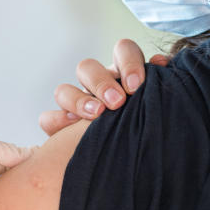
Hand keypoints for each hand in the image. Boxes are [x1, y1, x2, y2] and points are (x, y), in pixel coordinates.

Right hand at [39, 38, 169, 135]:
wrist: (134, 159)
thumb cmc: (146, 124)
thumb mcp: (155, 103)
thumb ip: (159, 84)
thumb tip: (161, 62)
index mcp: (122, 73)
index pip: (122, 50)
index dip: (128, 62)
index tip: (136, 85)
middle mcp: (97, 84)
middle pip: (87, 67)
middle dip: (101, 83)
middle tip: (117, 102)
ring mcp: (76, 103)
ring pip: (63, 90)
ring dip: (78, 100)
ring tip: (96, 116)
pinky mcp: (60, 125)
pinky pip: (48, 118)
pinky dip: (57, 122)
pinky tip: (70, 131)